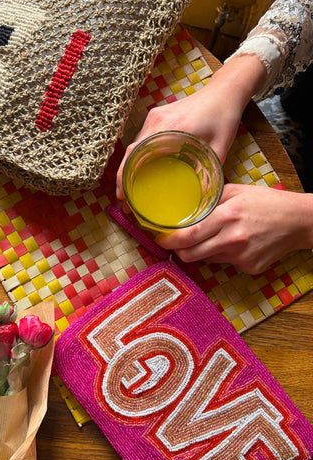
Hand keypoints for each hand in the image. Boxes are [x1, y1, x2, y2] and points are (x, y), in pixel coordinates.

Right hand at [116, 84, 239, 198]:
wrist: (224, 91)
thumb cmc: (223, 118)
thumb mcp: (220, 149)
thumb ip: (211, 173)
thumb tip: (203, 198)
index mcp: (170, 128)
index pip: (135, 153)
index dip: (124, 176)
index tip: (122, 196)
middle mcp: (157, 121)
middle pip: (130, 151)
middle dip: (123, 177)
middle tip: (125, 200)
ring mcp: (155, 117)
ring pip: (134, 145)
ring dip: (129, 166)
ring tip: (131, 189)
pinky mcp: (157, 116)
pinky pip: (142, 138)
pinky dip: (137, 156)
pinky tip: (140, 170)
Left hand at [155, 184, 312, 274]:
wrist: (298, 221)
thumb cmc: (267, 202)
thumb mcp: (237, 191)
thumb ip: (210, 199)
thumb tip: (185, 205)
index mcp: (227, 216)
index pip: (188, 235)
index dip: (169, 240)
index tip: (160, 239)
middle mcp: (232, 239)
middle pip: (191, 255)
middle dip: (179, 251)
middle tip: (176, 244)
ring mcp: (240, 257)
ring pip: (206, 260)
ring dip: (202, 252)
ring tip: (214, 238)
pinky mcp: (248, 268)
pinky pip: (224, 264)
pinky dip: (223, 255)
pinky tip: (235, 244)